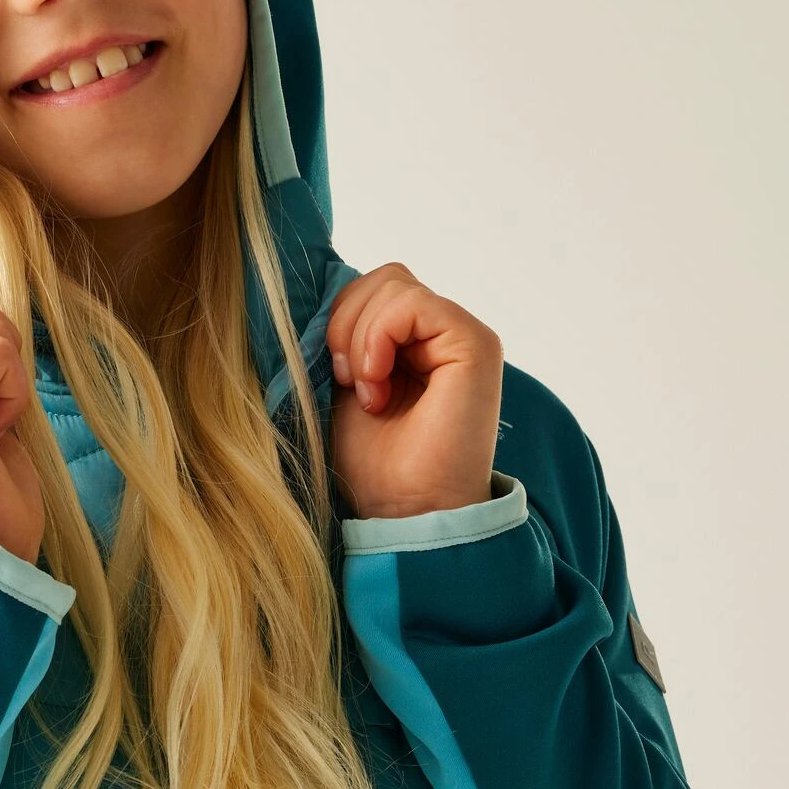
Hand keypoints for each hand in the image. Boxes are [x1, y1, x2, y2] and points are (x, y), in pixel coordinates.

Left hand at [325, 262, 503, 518]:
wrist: (405, 511)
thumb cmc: (374, 463)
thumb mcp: (343, 385)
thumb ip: (343, 337)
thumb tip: (314, 297)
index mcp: (414, 342)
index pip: (371, 289)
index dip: (340, 320)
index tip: (337, 376)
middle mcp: (443, 334)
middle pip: (382, 277)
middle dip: (345, 322)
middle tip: (348, 381)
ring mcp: (462, 335)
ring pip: (393, 283)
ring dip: (360, 337)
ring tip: (368, 391)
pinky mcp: (474, 343)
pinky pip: (412, 302)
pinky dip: (378, 337)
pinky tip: (378, 385)